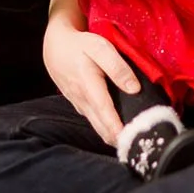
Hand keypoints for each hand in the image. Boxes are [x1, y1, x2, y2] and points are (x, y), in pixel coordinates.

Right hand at [43, 23, 139, 144]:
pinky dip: (106, 129)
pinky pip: (94, 122)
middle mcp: (83, 101)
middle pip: (102, 127)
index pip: (105, 113)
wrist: (55, 47)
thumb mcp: (100, 47)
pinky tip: (119, 131)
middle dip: (118, 139)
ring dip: (113, 136)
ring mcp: (80, 105)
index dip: (117, 129)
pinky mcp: (80, 106)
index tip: (130, 141)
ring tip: (132, 143)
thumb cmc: (80, 45)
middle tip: (138, 146)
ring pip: (98, 127)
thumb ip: (117, 67)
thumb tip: (134, 88)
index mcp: (89, 86)